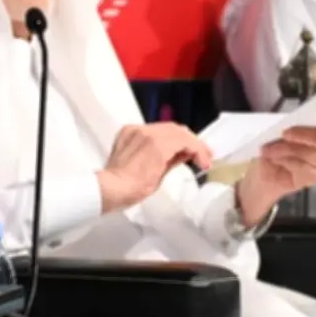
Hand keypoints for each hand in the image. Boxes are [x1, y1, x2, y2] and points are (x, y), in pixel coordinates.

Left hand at [96, 122, 211, 212]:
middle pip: (178, 130)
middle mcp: (147, 132)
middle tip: (202, 154)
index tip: (206, 162)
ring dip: (178, 137)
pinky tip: (166, 146)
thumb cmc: (135, 189)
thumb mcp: (160, 178)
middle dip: (192, 141)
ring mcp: (136, 129)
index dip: (200, 150)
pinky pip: (151, 129)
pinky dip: (162, 136)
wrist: (110, 187)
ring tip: (187, 149)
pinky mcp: (128, 130)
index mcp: (157, 145)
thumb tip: (186, 154)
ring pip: (165, 127)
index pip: (186, 140)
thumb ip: (175, 160)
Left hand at [236, 112, 315, 226]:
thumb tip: (293, 123)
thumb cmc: (274, 149)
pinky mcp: (313, 177)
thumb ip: (291, 125)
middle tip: (284, 133)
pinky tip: (275, 159)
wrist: (262, 173)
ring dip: (286, 149)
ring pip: (309, 153)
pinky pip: (302, 166)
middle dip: (302, 134)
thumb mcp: (278, 133)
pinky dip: (285, 160)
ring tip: (269, 149)